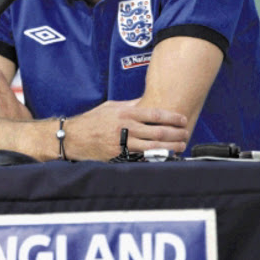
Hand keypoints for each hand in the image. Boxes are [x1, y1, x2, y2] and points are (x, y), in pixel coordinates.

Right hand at [65, 99, 187, 160]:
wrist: (74, 136)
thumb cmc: (93, 120)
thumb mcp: (111, 106)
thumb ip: (130, 105)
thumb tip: (147, 102)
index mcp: (125, 113)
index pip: (154, 114)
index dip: (172, 118)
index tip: (183, 120)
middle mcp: (125, 127)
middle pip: (157, 132)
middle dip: (175, 133)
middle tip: (186, 134)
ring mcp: (122, 143)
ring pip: (152, 147)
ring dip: (170, 147)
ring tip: (180, 146)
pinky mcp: (119, 155)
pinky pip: (141, 157)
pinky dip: (155, 157)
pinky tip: (164, 157)